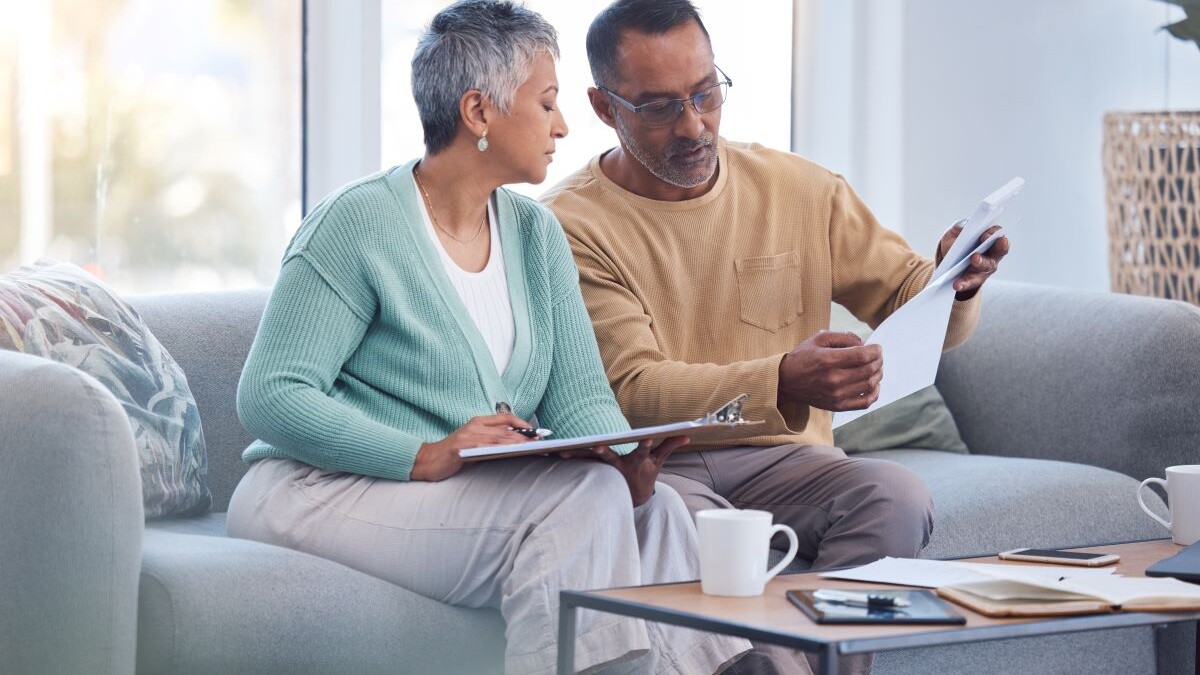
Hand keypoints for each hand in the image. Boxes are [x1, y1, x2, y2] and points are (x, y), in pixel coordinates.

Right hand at [411, 413, 531, 481]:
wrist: (428, 460)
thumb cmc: (453, 453)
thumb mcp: (473, 441)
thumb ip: (490, 439)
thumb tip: (515, 443)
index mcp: (477, 422)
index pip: (505, 418)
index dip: (522, 423)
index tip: (536, 431)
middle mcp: (474, 426)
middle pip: (505, 428)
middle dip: (524, 435)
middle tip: (540, 440)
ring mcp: (467, 436)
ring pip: (497, 437)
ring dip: (516, 442)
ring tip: (531, 447)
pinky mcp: (462, 447)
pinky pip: (484, 447)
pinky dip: (499, 449)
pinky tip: (510, 452)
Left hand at [559, 436, 689, 506]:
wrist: (633, 497)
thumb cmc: (645, 474)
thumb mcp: (659, 461)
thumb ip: (670, 446)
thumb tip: (686, 434)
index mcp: (637, 461)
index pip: (642, 451)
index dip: (645, 444)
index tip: (646, 437)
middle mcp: (620, 466)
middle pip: (611, 457)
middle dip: (603, 451)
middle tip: (596, 445)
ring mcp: (606, 470)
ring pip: (589, 460)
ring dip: (576, 456)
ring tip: (561, 452)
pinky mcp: (594, 470)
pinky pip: (580, 463)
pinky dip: (569, 458)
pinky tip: (554, 454)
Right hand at [778, 331, 882, 410]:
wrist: (786, 382)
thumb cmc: (802, 358)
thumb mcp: (818, 339)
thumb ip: (843, 337)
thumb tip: (863, 343)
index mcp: (828, 360)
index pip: (862, 356)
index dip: (875, 351)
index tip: (877, 347)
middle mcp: (834, 379)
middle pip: (868, 370)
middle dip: (878, 361)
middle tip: (878, 356)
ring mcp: (836, 395)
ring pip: (869, 385)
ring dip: (878, 375)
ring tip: (876, 368)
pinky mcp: (837, 406)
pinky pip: (864, 403)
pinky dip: (874, 394)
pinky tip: (874, 385)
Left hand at [936, 222, 1009, 300]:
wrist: (949, 262)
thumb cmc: (956, 243)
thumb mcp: (954, 234)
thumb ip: (958, 228)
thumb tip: (962, 226)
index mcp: (990, 238)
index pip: (997, 234)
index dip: (993, 234)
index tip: (985, 236)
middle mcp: (993, 254)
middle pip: (997, 252)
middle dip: (991, 250)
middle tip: (977, 253)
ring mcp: (986, 268)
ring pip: (986, 267)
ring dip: (979, 265)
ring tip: (971, 262)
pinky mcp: (976, 280)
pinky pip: (971, 282)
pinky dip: (964, 283)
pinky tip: (957, 284)